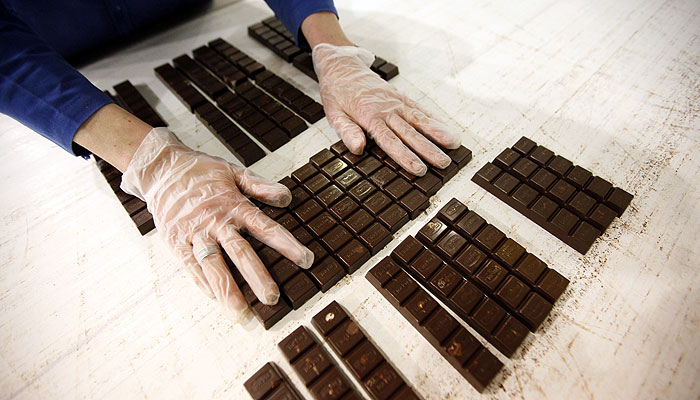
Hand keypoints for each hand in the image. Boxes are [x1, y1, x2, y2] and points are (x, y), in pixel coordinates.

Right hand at [120, 128, 313, 318]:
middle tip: (272, 297)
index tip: (306, 260)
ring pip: (213, 264)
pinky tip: (215, 298)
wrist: (161, 168)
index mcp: (233, 204)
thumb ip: (259, 186)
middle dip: (257, 276)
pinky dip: (203, 282)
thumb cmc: (200, 171)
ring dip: (227, 289)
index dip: (287, 244)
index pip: (265, 227)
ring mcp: (195, 233)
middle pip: (240, 252)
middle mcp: (216, 221)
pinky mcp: (176, 242)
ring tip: (240, 312)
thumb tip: (287, 197)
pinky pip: (191, 266)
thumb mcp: (233, 171)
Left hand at [312, 43, 461, 175]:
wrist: (342, 67)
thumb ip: (347, 131)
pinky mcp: (401, 97)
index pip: (390, 141)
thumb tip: (358, 148)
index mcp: (369, 117)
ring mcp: (396, 102)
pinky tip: (445, 128)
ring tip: (455, 144)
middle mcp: (387, 109)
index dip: (406, 156)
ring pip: (420, 119)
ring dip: (438, 132)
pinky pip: (419, 109)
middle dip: (428, 149)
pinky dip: (433, 119)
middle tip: (444, 163)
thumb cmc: (337, 94)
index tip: (419, 169)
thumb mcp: (333, 114)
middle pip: (410, 133)